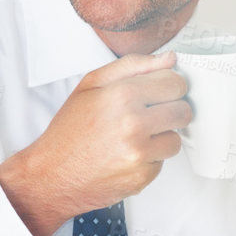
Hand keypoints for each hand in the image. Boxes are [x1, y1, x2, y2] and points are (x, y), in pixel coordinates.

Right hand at [0, 52, 189, 235]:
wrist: (51, 175)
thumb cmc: (69, 131)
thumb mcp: (90, 85)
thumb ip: (132, 66)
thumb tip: (169, 59)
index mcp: (122, 95)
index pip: (175, 82)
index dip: (166, 86)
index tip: (155, 92)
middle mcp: (133, 124)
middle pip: (183, 110)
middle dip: (169, 111)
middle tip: (147, 115)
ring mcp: (139, 154)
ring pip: (176, 138)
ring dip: (160, 137)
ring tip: (134, 138)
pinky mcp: (142, 177)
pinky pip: (162, 162)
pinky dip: (149, 160)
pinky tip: (126, 156)